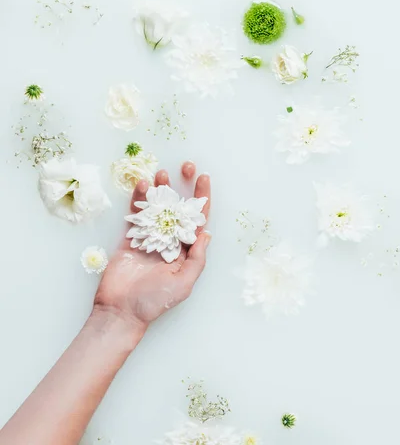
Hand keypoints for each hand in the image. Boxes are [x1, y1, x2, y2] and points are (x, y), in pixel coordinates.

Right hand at [93, 161, 210, 332]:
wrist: (121, 311)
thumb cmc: (155, 301)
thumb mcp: (184, 283)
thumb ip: (197, 259)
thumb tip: (207, 233)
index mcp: (185, 252)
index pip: (197, 220)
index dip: (202, 199)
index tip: (204, 178)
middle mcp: (169, 241)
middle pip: (179, 208)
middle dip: (183, 187)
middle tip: (185, 166)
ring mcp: (149, 238)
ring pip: (157, 208)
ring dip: (161, 189)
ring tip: (162, 173)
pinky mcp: (130, 238)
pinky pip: (136, 215)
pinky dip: (139, 199)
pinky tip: (142, 185)